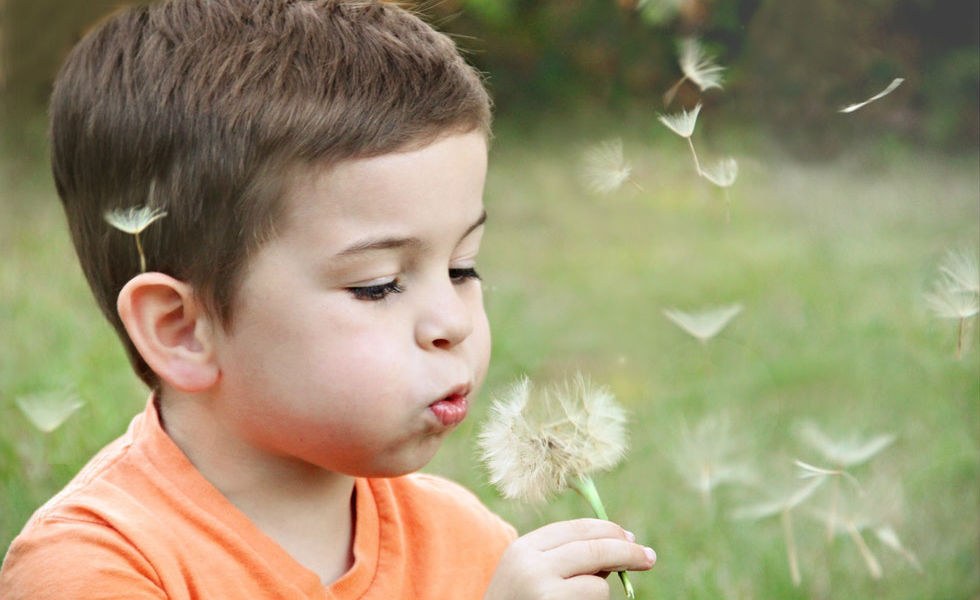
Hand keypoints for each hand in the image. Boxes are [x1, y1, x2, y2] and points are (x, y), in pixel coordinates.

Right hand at [484, 518, 655, 599]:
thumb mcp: (530, 572)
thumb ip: (565, 557)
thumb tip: (621, 545)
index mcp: (524, 548)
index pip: (575, 529)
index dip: (608, 530)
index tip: (631, 537)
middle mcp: (532, 567)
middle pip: (594, 549)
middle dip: (627, 551)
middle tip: (648, 557)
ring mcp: (543, 593)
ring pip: (598, 585)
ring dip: (600, 593)